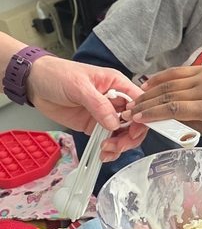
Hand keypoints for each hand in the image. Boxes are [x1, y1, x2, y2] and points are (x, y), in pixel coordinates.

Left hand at [27, 56, 147, 160]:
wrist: (35, 83)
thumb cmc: (58, 74)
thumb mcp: (79, 86)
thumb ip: (99, 105)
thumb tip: (114, 124)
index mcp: (117, 84)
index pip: (139, 102)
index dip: (140, 117)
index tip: (132, 130)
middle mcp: (115, 100)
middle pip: (135, 122)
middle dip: (130, 136)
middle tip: (118, 145)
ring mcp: (105, 114)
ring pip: (123, 134)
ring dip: (119, 145)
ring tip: (106, 150)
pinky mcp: (94, 125)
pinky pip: (108, 139)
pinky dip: (109, 149)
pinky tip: (103, 153)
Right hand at [125, 67, 201, 136]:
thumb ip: (186, 125)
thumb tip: (160, 119)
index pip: (174, 109)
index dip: (153, 113)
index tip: (137, 118)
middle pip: (169, 95)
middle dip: (147, 103)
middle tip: (131, 109)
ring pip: (170, 82)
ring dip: (150, 91)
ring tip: (136, 99)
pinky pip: (177, 72)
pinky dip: (161, 78)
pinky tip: (148, 85)